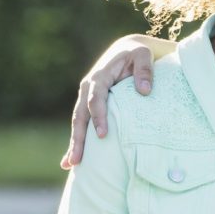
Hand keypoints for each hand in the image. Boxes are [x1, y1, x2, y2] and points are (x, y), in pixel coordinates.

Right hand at [62, 39, 157, 168]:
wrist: (129, 49)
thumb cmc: (138, 53)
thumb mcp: (143, 55)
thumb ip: (144, 70)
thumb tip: (144, 90)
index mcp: (99, 76)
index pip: (96, 99)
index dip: (98, 116)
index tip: (103, 135)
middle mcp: (88, 88)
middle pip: (80, 115)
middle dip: (79, 137)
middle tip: (79, 159)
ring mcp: (87, 97)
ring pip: (78, 122)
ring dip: (74, 143)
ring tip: (71, 164)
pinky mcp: (90, 105)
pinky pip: (82, 124)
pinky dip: (77, 141)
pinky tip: (70, 161)